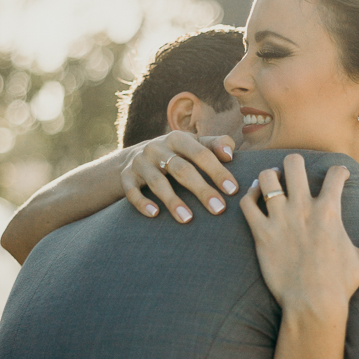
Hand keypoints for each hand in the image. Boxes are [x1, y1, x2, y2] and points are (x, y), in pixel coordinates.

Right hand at [120, 131, 238, 222]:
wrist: (134, 156)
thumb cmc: (176, 153)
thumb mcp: (193, 144)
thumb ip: (214, 145)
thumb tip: (230, 154)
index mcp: (177, 138)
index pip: (201, 154)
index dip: (217, 171)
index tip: (233, 190)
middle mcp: (157, 148)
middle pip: (181, 169)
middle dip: (201, 189)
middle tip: (219, 208)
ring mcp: (140, 162)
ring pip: (157, 182)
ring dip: (173, 201)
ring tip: (188, 219)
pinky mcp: (126, 177)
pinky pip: (132, 191)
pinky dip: (142, 203)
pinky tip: (155, 214)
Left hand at [239, 155, 358, 314]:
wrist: (313, 305)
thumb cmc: (340, 284)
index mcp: (329, 211)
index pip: (335, 172)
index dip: (340, 171)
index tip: (339, 177)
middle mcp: (303, 209)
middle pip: (294, 164)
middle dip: (295, 164)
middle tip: (295, 174)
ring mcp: (280, 219)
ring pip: (266, 178)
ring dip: (268, 177)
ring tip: (272, 183)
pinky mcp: (261, 233)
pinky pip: (247, 203)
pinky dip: (249, 197)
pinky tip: (255, 200)